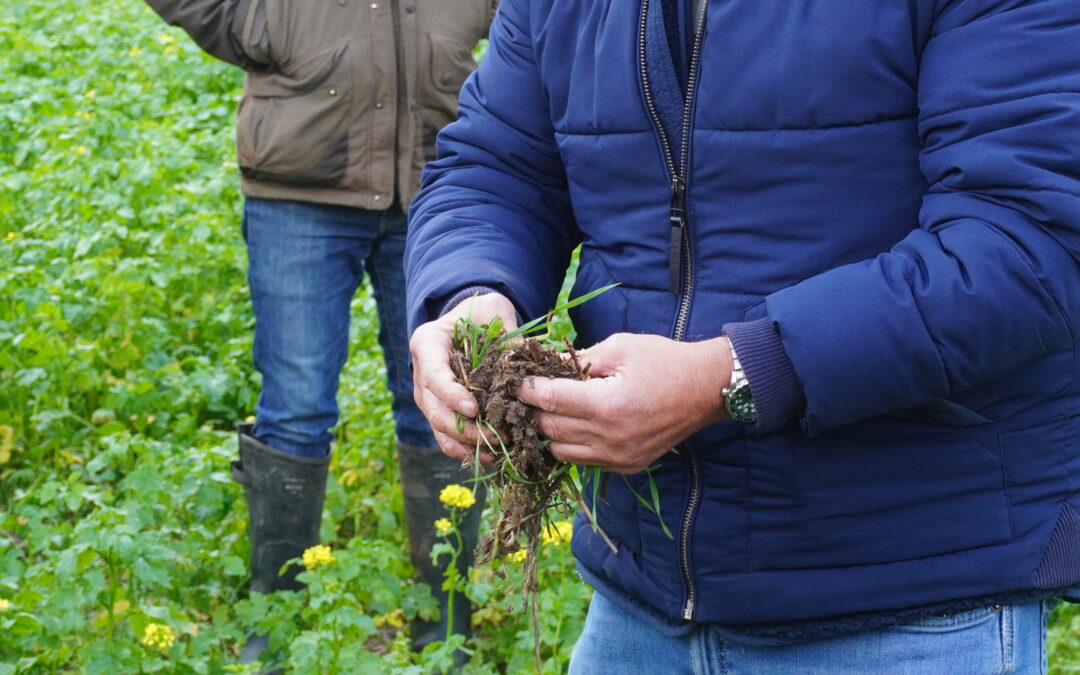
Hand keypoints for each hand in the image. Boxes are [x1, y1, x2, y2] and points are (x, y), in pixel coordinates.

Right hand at [410, 292, 517, 461]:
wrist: (472, 319)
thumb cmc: (482, 312)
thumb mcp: (495, 311)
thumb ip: (507, 335)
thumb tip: (523, 371)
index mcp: (427, 343)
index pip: (433, 375)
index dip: (451, 395)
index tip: (474, 409)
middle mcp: (421, 372)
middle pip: (434, 409)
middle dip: (464, 428)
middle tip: (497, 436)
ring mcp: (428, 395)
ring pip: (438, 428)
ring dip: (466, 443)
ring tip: (497, 452)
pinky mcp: (440, 410)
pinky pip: (446, 437)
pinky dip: (466, 449)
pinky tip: (492, 457)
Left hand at [515, 333, 732, 473]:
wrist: (706, 389)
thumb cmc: (664, 361)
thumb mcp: (619, 347)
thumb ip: (577, 358)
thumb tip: (543, 363)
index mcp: (606, 405)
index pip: (549, 400)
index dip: (528, 389)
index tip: (518, 380)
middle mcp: (609, 438)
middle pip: (549, 429)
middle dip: (536, 410)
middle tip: (533, 394)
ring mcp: (618, 457)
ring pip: (560, 452)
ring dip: (551, 432)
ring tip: (553, 410)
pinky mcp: (626, 466)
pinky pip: (584, 462)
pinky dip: (573, 446)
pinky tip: (577, 426)